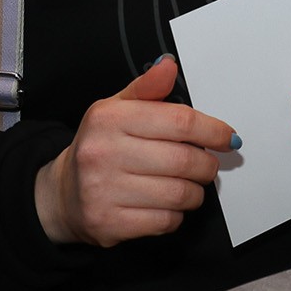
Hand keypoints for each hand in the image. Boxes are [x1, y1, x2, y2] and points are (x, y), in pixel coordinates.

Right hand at [33, 56, 237, 247]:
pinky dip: (176, 215)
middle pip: (184, 160)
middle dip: (207, 165)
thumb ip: (147, 88)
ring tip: (188, 186)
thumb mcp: (116, 109)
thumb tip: (168, 66)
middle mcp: (103, 153)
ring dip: (195, 192)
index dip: (212, 130)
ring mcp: (104, 191)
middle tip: (207, 165)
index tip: (227, 138)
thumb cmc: (99, 147)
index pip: (179, 121)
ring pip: (178, 194)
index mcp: (109, 119)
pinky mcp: (110, 224)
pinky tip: (167, 205)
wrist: (64, 194)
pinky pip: (165, 221)